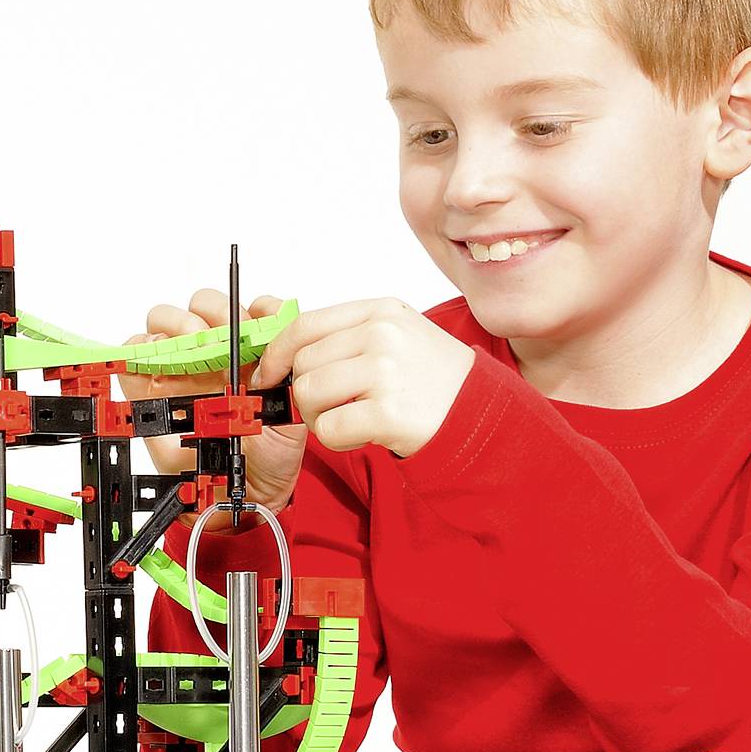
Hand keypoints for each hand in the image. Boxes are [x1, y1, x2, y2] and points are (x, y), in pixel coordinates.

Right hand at [117, 290, 310, 510]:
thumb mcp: (289, 410)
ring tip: (188, 348)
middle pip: (202, 305)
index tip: (257, 321)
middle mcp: (215, 354)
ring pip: (164, 321)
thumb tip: (278, 335)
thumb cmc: (268, 453)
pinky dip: (137, 351)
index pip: (248, 307)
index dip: (251, 306)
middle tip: (216, 337)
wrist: (240, 491)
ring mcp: (181, 369)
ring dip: (174, 325)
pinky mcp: (149, 390)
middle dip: (209, 312)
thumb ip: (286, 372)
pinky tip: (157, 363)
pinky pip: (133, 356)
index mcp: (250, 351)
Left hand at [249, 296, 478, 460]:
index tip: (271, 374)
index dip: (277, 353)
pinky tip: (364, 434)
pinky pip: (329, 429)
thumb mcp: (394, 335)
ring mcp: (386, 372)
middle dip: (306, 393)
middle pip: (303, 365)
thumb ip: (340, 331)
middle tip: (334, 406)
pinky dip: (337, 439)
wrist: (480, 414)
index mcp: (380, 312)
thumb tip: (270, 320)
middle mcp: (383, 335)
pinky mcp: (388, 412)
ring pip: (309, 395)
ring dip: (320, 417)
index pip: (305, 325)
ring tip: (352, 418)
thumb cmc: (433, 378)